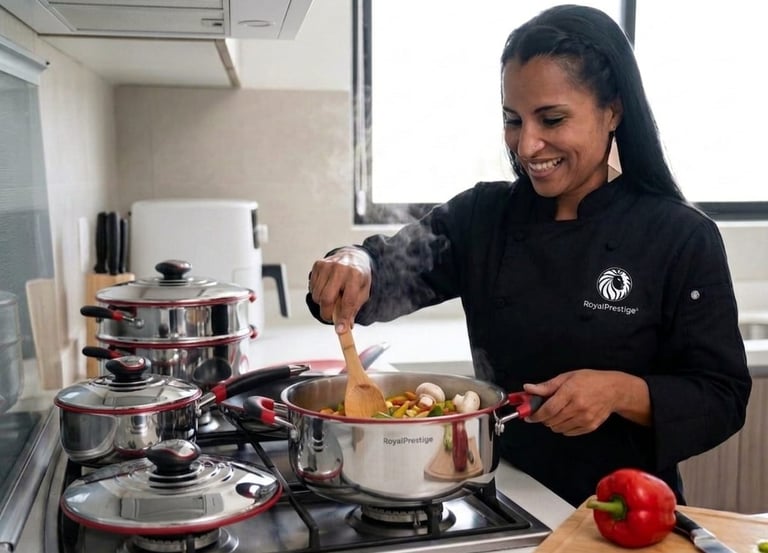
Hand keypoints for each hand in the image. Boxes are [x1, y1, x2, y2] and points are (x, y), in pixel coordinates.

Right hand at [308, 247, 371, 332]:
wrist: (353, 257)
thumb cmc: (359, 277)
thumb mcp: (363, 293)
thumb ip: (353, 309)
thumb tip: (344, 327)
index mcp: (356, 275)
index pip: (348, 301)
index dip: (343, 317)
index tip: (340, 330)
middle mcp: (341, 268)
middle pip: (327, 299)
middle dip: (327, 313)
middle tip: (331, 318)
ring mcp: (327, 265)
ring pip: (317, 295)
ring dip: (323, 303)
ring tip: (333, 298)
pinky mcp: (318, 265)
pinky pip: (312, 288)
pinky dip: (318, 294)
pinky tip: (327, 289)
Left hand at [523, 369, 650, 435]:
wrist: (614, 390)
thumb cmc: (589, 380)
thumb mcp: (567, 377)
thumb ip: (547, 386)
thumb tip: (528, 389)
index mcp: (570, 392)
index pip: (548, 410)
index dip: (535, 415)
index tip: (528, 416)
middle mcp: (578, 407)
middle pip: (552, 420)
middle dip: (543, 418)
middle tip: (542, 411)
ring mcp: (585, 419)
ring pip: (558, 428)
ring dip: (552, 423)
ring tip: (555, 413)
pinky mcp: (590, 427)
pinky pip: (568, 432)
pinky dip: (562, 427)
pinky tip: (565, 418)